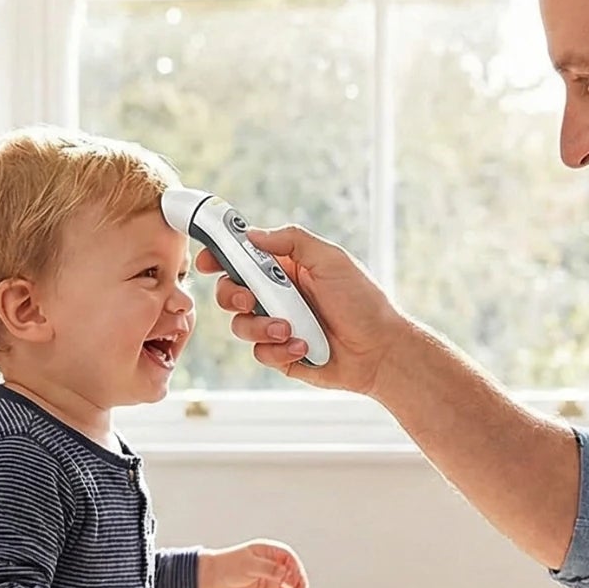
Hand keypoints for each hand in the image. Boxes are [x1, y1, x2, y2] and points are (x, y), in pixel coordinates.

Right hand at [197, 226, 408, 395]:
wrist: (380, 350)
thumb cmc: (362, 301)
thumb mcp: (331, 260)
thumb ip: (293, 241)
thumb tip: (253, 233)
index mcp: (286, 268)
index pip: (242, 257)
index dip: (219, 256)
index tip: (208, 260)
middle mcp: (276, 296)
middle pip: (229, 291)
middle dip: (231, 295)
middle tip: (247, 298)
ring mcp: (277, 325)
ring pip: (240, 325)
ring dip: (260, 326)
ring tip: (289, 329)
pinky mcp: (281, 354)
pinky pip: (260, 352)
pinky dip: (278, 349)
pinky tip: (303, 347)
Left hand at [199, 541, 310, 587]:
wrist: (214, 578)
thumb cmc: (229, 566)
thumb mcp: (248, 565)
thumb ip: (268, 569)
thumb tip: (285, 573)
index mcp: (269, 550)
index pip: (289, 558)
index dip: (295, 568)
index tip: (296, 580)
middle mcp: (273, 563)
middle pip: (293, 572)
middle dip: (299, 583)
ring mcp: (272, 576)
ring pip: (290, 585)